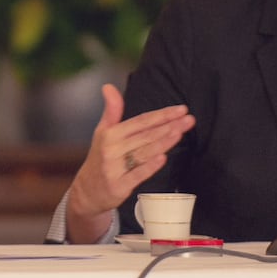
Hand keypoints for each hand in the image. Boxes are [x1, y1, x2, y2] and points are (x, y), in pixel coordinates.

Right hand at [65, 84, 194, 242]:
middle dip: (169, 126)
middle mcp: (112, 149)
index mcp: (110, 134)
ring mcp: (115, 168)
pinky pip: (137, 174)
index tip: (181, 109)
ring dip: (164, 142)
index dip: (162, 115)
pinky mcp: (119, 186)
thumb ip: (111, 110)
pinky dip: (150, 166)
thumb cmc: (100, 158)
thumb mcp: (102, 132)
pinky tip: (163, 157)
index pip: (141, 121)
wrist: (87, 191)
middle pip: (146, 135)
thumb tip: (108, 86)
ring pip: (144, 152)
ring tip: (181, 132)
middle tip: (189, 119)